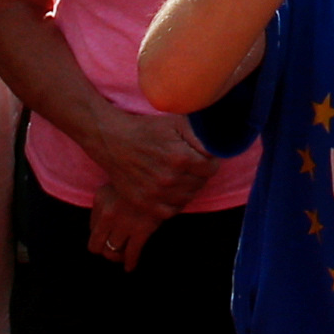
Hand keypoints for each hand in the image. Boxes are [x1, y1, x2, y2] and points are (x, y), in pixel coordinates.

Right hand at [78, 108, 220, 269]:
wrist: (114, 142)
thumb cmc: (147, 130)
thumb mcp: (177, 123)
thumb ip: (200, 134)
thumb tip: (220, 143)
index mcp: (180, 158)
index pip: (212, 168)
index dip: (210, 161)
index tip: (203, 157)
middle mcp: (170, 179)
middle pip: (201, 184)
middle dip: (199, 174)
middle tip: (190, 164)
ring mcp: (156, 194)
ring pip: (188, 198)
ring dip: (188, 188)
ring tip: (180, 175)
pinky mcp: (145, 204)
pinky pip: (172, 211)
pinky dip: (174, 201)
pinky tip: (170, 189)